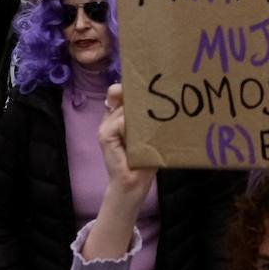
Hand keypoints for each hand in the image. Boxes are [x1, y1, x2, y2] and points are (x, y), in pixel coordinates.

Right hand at [99, 84, 156, 202]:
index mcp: (119, 115)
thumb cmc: (145, 160)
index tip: (145, 86)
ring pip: (125, 108)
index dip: (128, 87)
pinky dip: (132, 130)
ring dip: (140, 118)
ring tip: (146, 134)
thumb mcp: (149, 135)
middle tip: (151, 109)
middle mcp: (110, 118)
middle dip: (137, 97)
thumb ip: (149, 118)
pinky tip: (138, 142)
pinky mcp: (105, 135)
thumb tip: (163, 99)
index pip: (118, 91)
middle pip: (120, 94)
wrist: (133, 183)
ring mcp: (105, 125)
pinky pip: (122, 122)